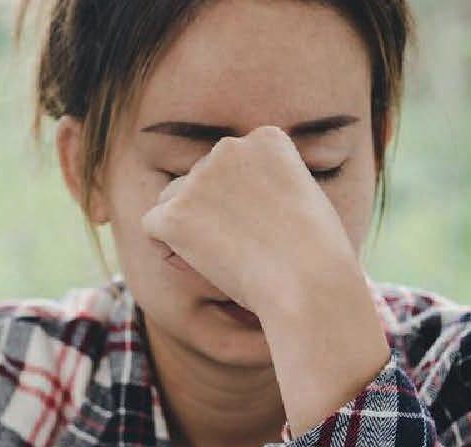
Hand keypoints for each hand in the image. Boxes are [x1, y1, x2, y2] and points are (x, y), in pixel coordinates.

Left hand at [140, 125, 388, 431]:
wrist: (308, 282)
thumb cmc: (318, 254)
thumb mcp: (305, 199)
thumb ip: (270, 184)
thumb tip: (239, 199)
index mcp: (266, 139)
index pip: (232, 166)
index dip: (240, 202)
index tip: (266, 228)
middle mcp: (229, 147)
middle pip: (201, 181)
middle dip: (211, 213)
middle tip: (244, 249)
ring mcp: (198, 178)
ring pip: (173, 201)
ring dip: (188, 229)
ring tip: (225, 257)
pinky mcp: (175, 212)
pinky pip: (153, 226)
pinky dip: (168, 249)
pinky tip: (198, 264)